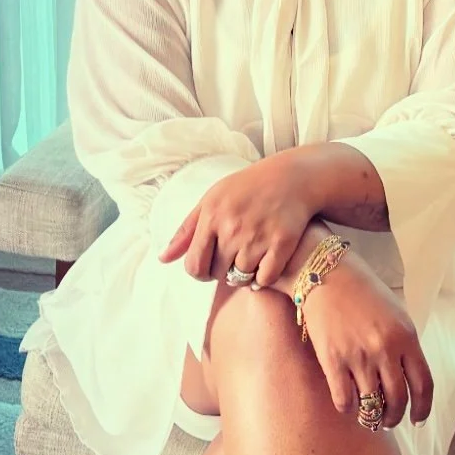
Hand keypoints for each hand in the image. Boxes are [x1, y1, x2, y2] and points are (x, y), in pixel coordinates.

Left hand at [158, 156, 315, 286]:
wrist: (292, 177)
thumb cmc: (247, 188)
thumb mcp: (211, 200)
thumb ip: (187, 230)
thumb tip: (163, 259)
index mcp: (212, 216)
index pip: (194, 265)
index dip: (200, 272)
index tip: (210, 267)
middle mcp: (233, 227)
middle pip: (218, 274)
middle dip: (223, 271)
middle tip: (233, 258)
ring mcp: (258, 236)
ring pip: (242, 277)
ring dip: (245, 274)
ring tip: (251, 258)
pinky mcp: (282, 242)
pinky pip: (266, 278)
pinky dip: (264, 278)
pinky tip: (266, 265)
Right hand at [301, 251, 433, 429]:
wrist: (326, 274)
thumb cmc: (362, 291)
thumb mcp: (396, 313)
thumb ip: (404, 344)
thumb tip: (408, 377)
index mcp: (407, 337)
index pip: (424, 384)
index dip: (423, 408)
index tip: (418, 419)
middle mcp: (386, 349)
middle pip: (398, 400)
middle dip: (395, 417)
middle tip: (389, 420)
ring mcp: (359, 356)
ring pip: (372, 404)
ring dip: (372, 417)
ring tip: (369, 416)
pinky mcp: (333, 360)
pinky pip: (345, 400)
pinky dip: (349, 409)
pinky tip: (348, 404)